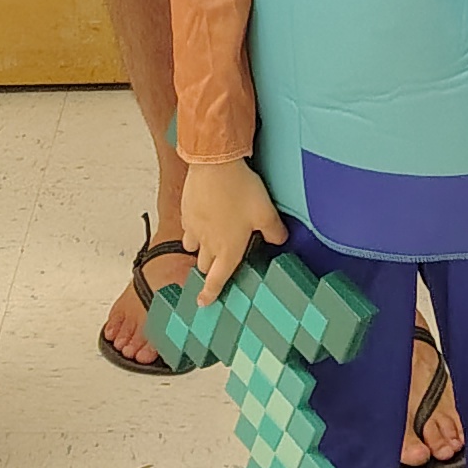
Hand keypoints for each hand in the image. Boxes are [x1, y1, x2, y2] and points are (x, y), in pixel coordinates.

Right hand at [182, 156, 286, 300]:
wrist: (214, 165)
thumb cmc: (240, 191)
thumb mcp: (267, 213)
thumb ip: (274, 231)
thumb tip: (280, 240)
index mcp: (228, 250)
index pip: (217, 280)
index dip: (210, 293)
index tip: (204, 302)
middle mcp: (208, 243)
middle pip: (203, 266)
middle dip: (208, 270)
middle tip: (214, 268)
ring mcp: (194, 227)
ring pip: (192, 248)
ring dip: (199, 250)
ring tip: (207, 243)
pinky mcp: (187, 211)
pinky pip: (187, 227)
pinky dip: (193, 229)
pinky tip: (202, 219)